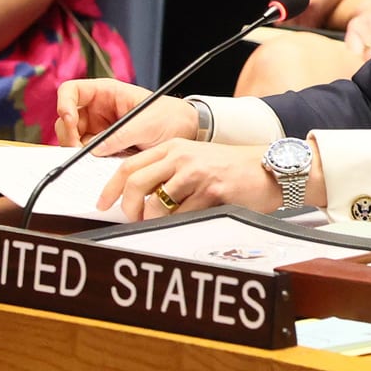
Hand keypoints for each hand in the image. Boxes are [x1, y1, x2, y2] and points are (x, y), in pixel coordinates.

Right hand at [54, 78, 197, 150]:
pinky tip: (97, 167)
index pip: (71, 91)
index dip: (64, 103)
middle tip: (80, 151)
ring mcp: (99, 130)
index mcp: (106, 92)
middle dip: (68, 135)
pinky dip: (86, 162)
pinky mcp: (104, 148)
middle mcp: (98, 110)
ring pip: (72, 140)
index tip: (70, 120)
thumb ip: (121, 134)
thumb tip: (95, 149)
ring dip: (76, 151)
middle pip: (66, 120)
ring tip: (92, 161)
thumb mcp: (148, 123)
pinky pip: (86, 155)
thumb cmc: (171, 117)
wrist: (187, 134)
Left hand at [94, 139, 277, 219]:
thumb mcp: (195, 159)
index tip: (103, 203)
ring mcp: (196, 174)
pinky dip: (178, 223)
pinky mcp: (211, 192)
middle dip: (127, 207)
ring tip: (161, 223)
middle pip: (135, 182)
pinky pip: (182, 216)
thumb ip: (167, 171)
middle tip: (130, 218)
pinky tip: (187, 220)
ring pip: (156, 204)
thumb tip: (136, 197)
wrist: (267, 168)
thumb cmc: (231, 168)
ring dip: (152, 220)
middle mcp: (181, 157)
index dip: (110, 188)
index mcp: (174, 147)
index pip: (129, 165)